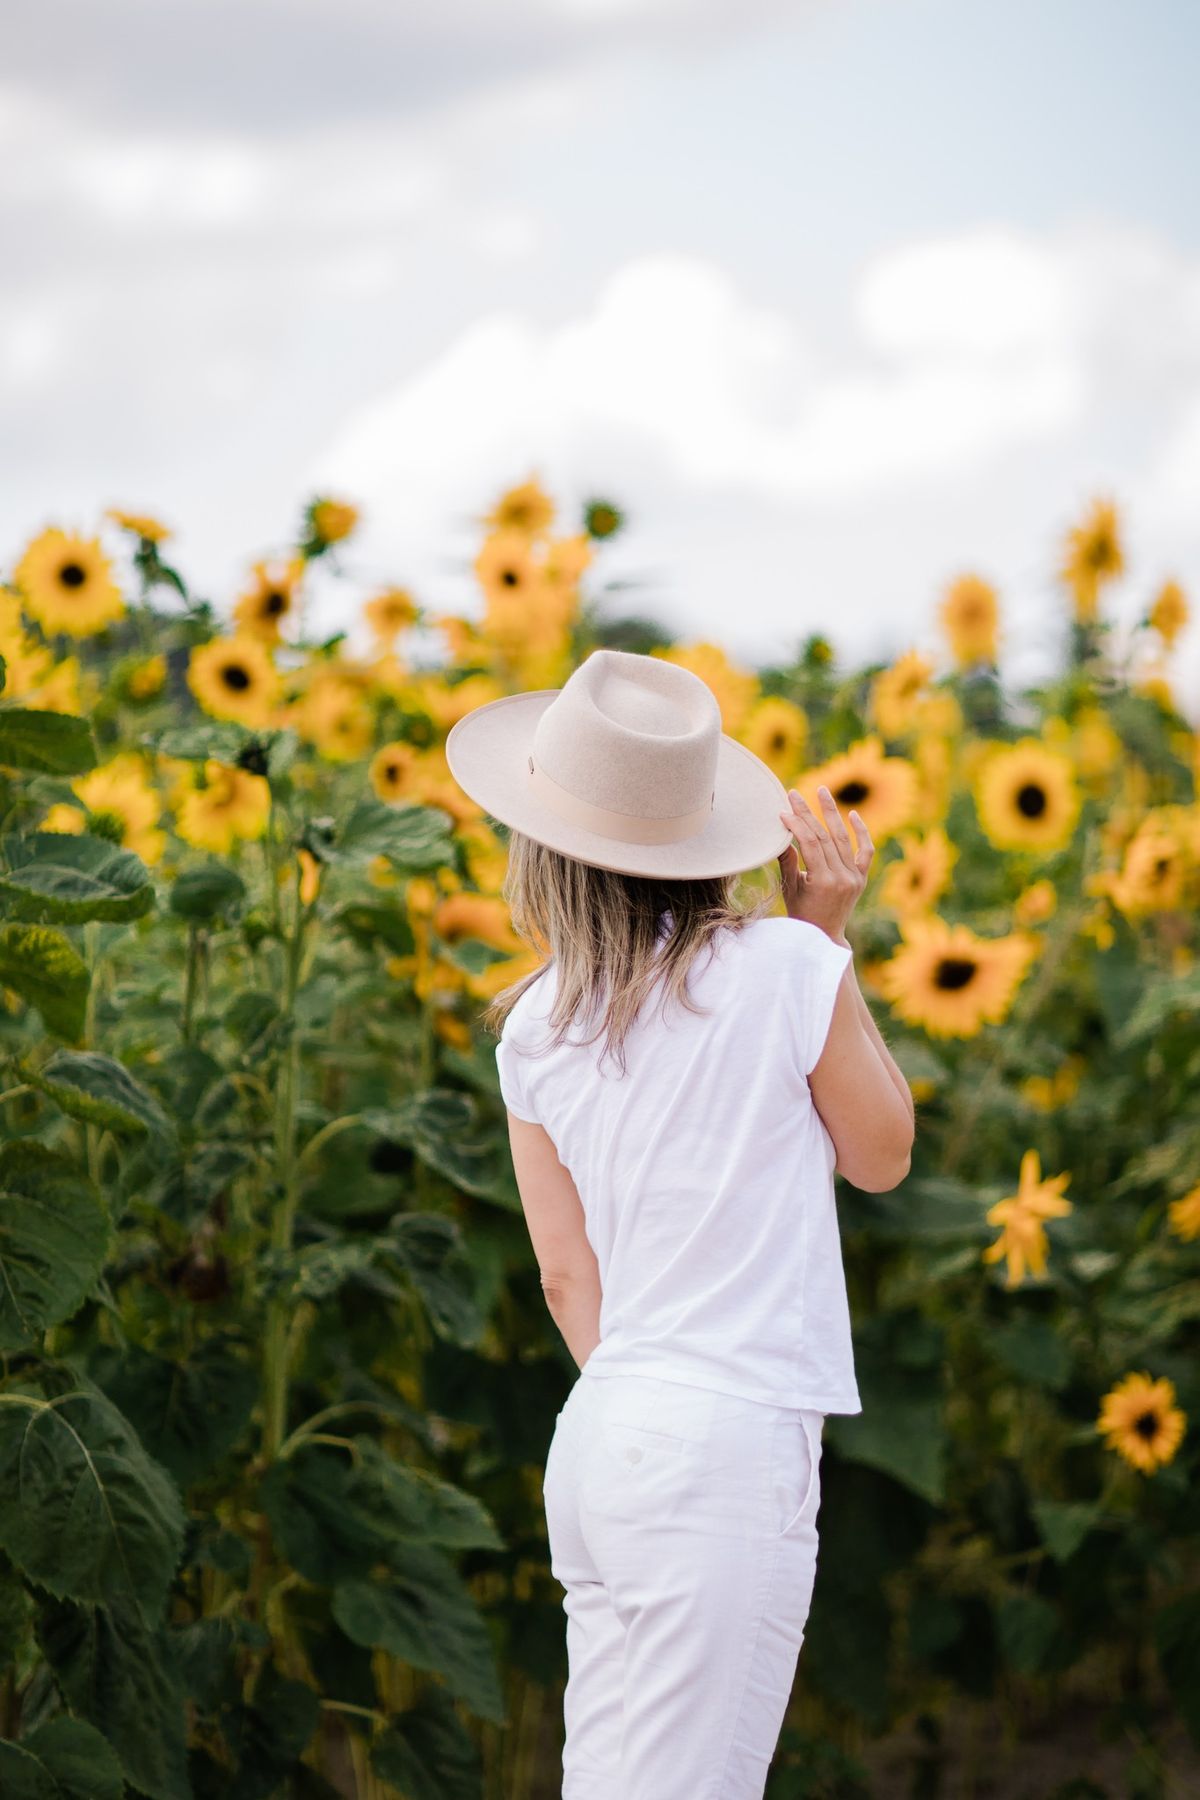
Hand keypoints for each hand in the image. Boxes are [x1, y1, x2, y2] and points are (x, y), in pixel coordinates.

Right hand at [777, 785, 874, 941]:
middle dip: (808, 813)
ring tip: (822, 791)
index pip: (810, 843)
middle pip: (824, 837)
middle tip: (794, 794)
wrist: (824, 937)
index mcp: (823, 881)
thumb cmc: (801, 914)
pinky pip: (866, 851)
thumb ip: (787, 861)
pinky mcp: (861, 878)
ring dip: (831, 813)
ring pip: (843, 839)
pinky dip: (862, 832)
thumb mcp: (790, 889)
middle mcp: (843, 877)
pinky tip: (853, 814)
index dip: (796, 825)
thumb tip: (782, 834)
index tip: (783, 811)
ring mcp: (855, 877)